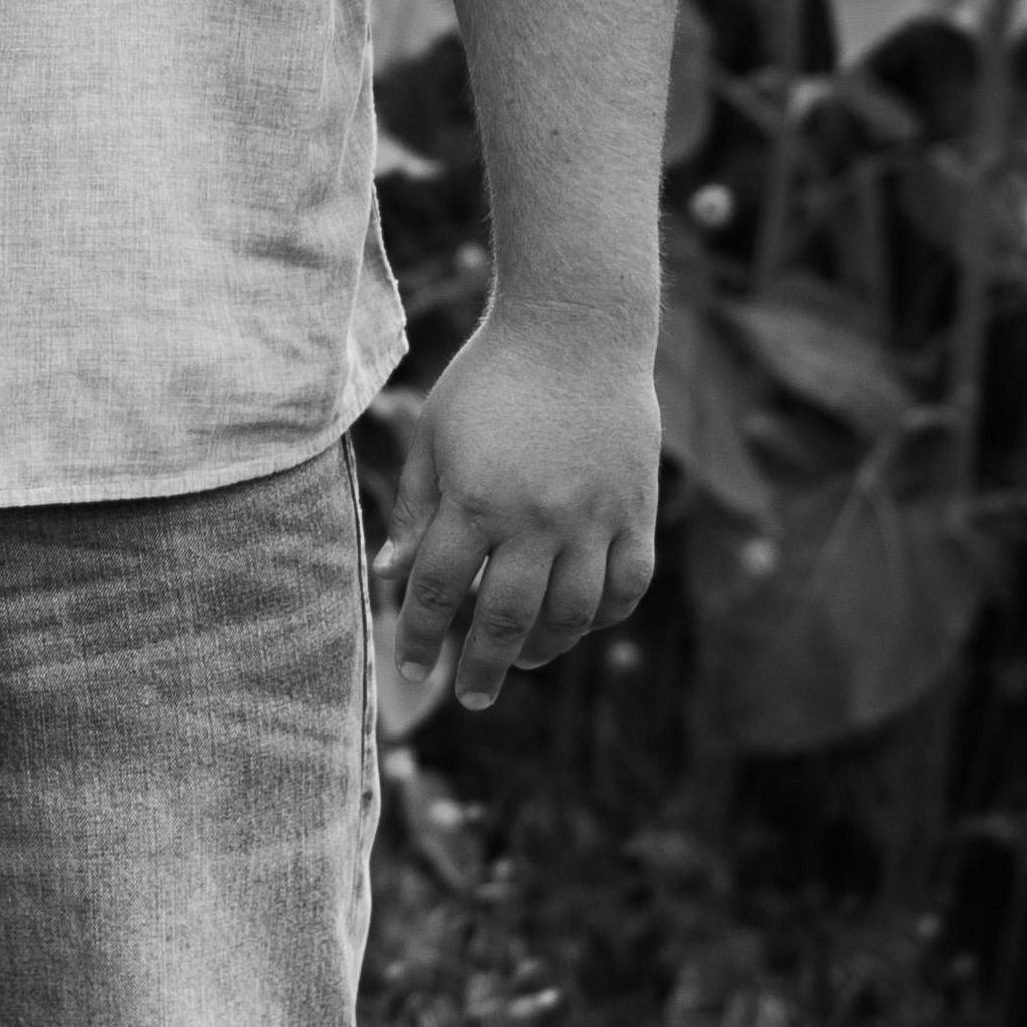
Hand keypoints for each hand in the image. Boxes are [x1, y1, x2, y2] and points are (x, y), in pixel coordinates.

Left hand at [379, 297, 660, 714]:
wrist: (575, 329)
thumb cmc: (490, 377)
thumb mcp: (435, 433)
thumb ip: (415, 509)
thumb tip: (390, 575)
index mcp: (476, 499)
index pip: (438, 589)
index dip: (420, 633)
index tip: (409, 665)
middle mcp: (537, 520)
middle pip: (504, 619)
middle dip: (481, 668)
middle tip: (470, 697)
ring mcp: (593, 520)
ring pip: (570, 616)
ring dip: (542, 649)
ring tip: (519, 661)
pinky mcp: (636, 512)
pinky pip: (626, 587)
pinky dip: (603, 617)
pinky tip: (578, 623)